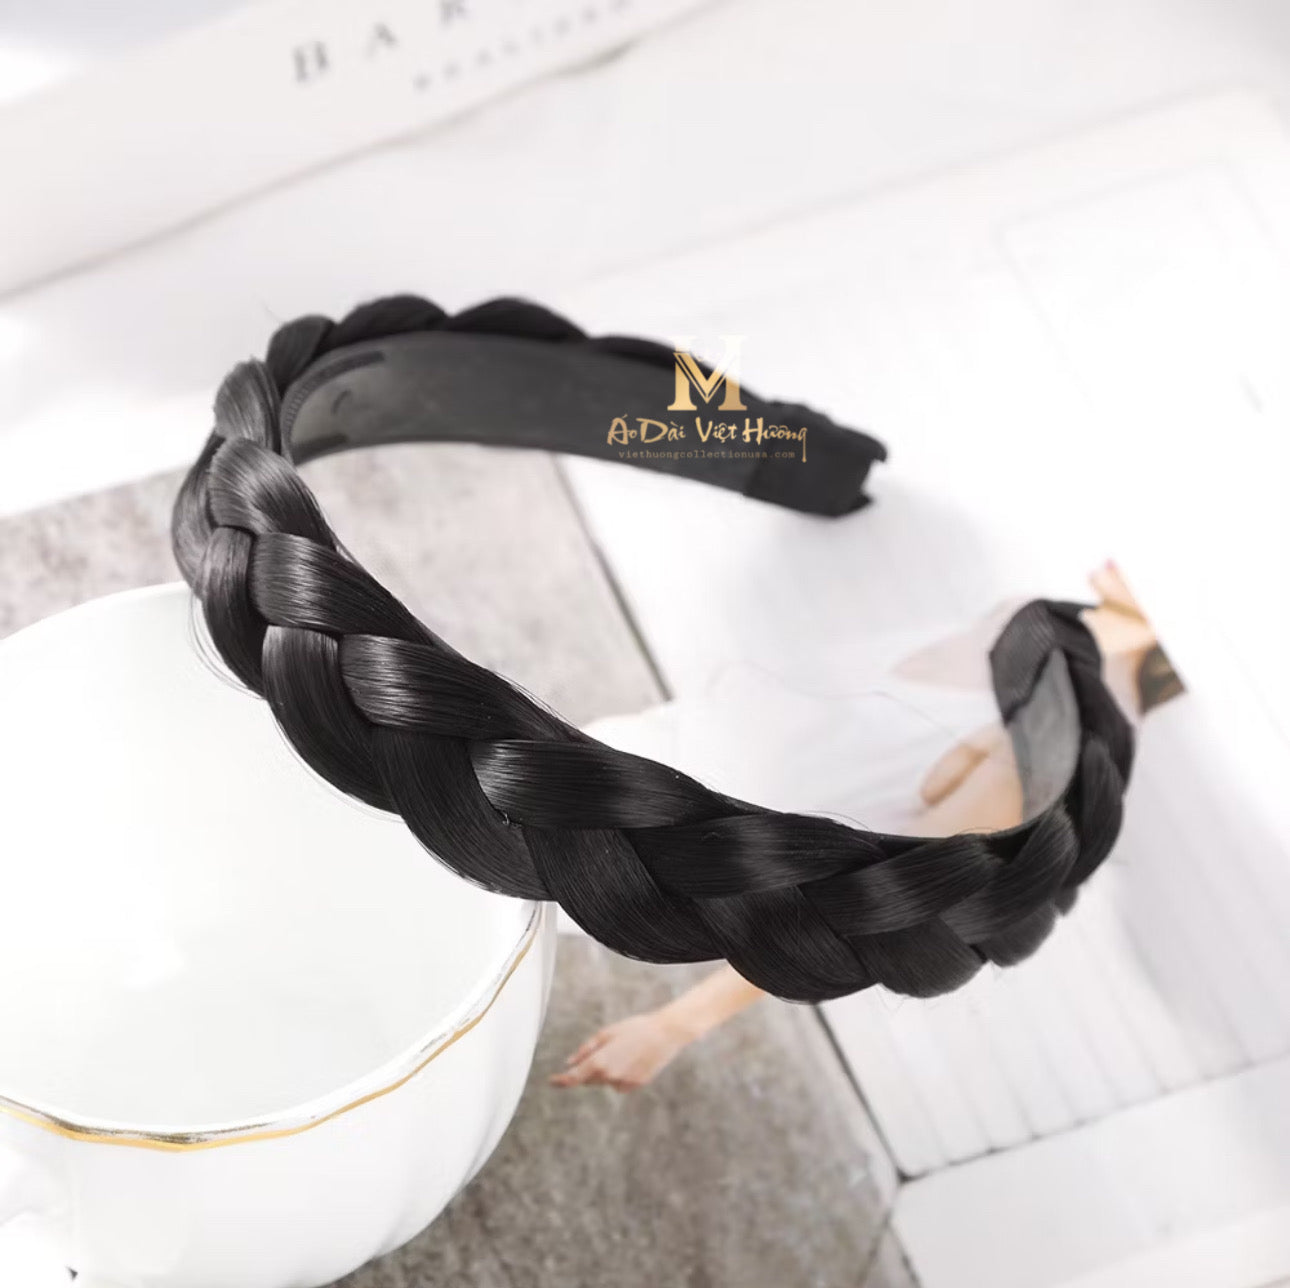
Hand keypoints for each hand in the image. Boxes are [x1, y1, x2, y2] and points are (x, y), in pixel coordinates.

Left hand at [550, 1010, 694, 1091]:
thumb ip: (586, 1049)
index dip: (561, 1081)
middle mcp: (610, 1076)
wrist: (665, 1034)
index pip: (574, 1078)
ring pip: (606, 1081)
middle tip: (606, 1049)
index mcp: (600, 1062)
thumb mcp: (607, 1033)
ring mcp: (624, 1083)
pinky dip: (622, 1074)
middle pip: (590, 1079)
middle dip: (589, 1069)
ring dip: (608, 1071)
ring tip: (625, 1051)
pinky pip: (621, 1083)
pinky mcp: (636, 1085)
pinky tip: (634, 1059)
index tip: (552, 1081)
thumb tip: (569, 1063)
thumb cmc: (635, 1028)